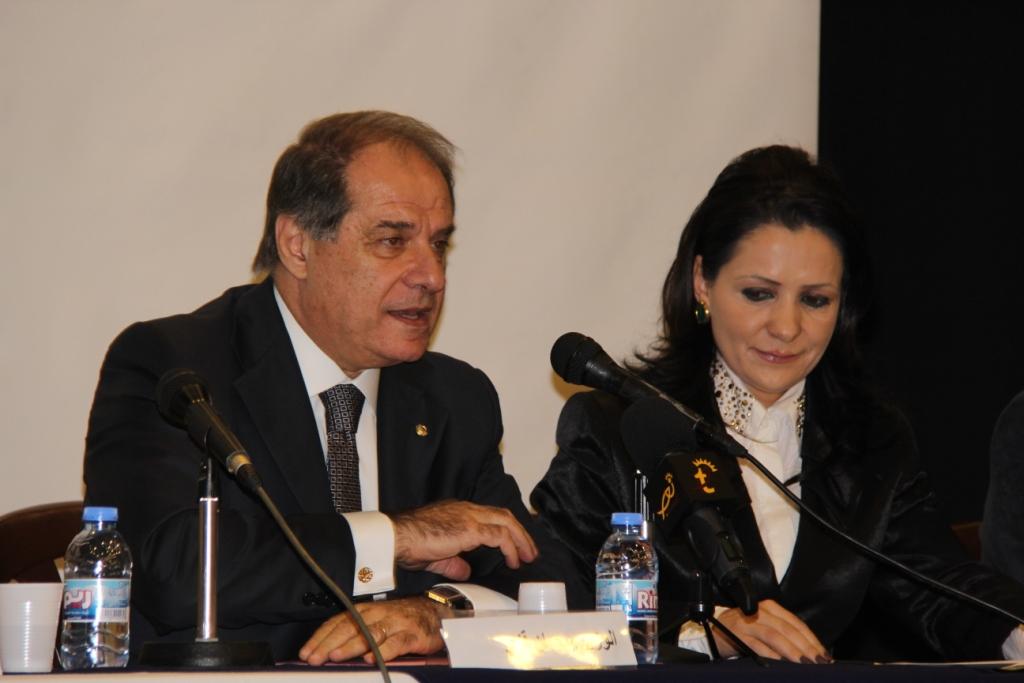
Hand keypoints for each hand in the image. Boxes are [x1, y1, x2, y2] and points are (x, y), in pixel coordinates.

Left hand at [299, 596, 450, 664]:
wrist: (435, 613)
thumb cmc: (401, 620)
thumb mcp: (376, 621)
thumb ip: (356, 633)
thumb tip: (328, 650)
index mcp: (366, 610)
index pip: (338, 622)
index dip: (320, 637)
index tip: (305, 652)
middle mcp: (379, 614)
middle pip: (351, 627)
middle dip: (329, 644)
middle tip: (314, 658)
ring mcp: (396, 623)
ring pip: (371, 633)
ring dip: (352, 645)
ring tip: (336, 656)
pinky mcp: (413, 635)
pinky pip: (397, 643)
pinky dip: (383, 651)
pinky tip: (371, 659)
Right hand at [390, 500, 537, 579]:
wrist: (397, 537)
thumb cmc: (410, 544)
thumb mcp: (437, 556)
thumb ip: (453, 563)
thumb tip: (465, 571)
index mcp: (459, 511)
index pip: (490, 514)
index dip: (507, 527)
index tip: (516, 544)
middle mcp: (467, 509)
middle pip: (504, 515)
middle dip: (521, 533)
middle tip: (530, 551)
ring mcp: (469, 517)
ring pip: (506, 523)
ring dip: (521, 540)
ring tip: (527, 557)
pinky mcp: (470, 529)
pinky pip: (499, 536)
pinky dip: (510, 548)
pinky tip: (513, 560)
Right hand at [713, 599, 830, 662]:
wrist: (716, 632)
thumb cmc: (745, 632)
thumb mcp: (765, 627)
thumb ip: (784, 635)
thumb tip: (811, 653)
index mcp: (770, 608)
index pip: (796, 624)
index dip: (812, 640)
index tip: (825, 656)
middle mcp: (759, 611)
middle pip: (788, 630)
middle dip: (806, 647)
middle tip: (819, 662)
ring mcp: (748, 622)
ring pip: (775, 636)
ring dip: (792, 652)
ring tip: (805, 664)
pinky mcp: (738, 635)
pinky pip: (758, 645)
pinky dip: (771, 655)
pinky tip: (782, 664)